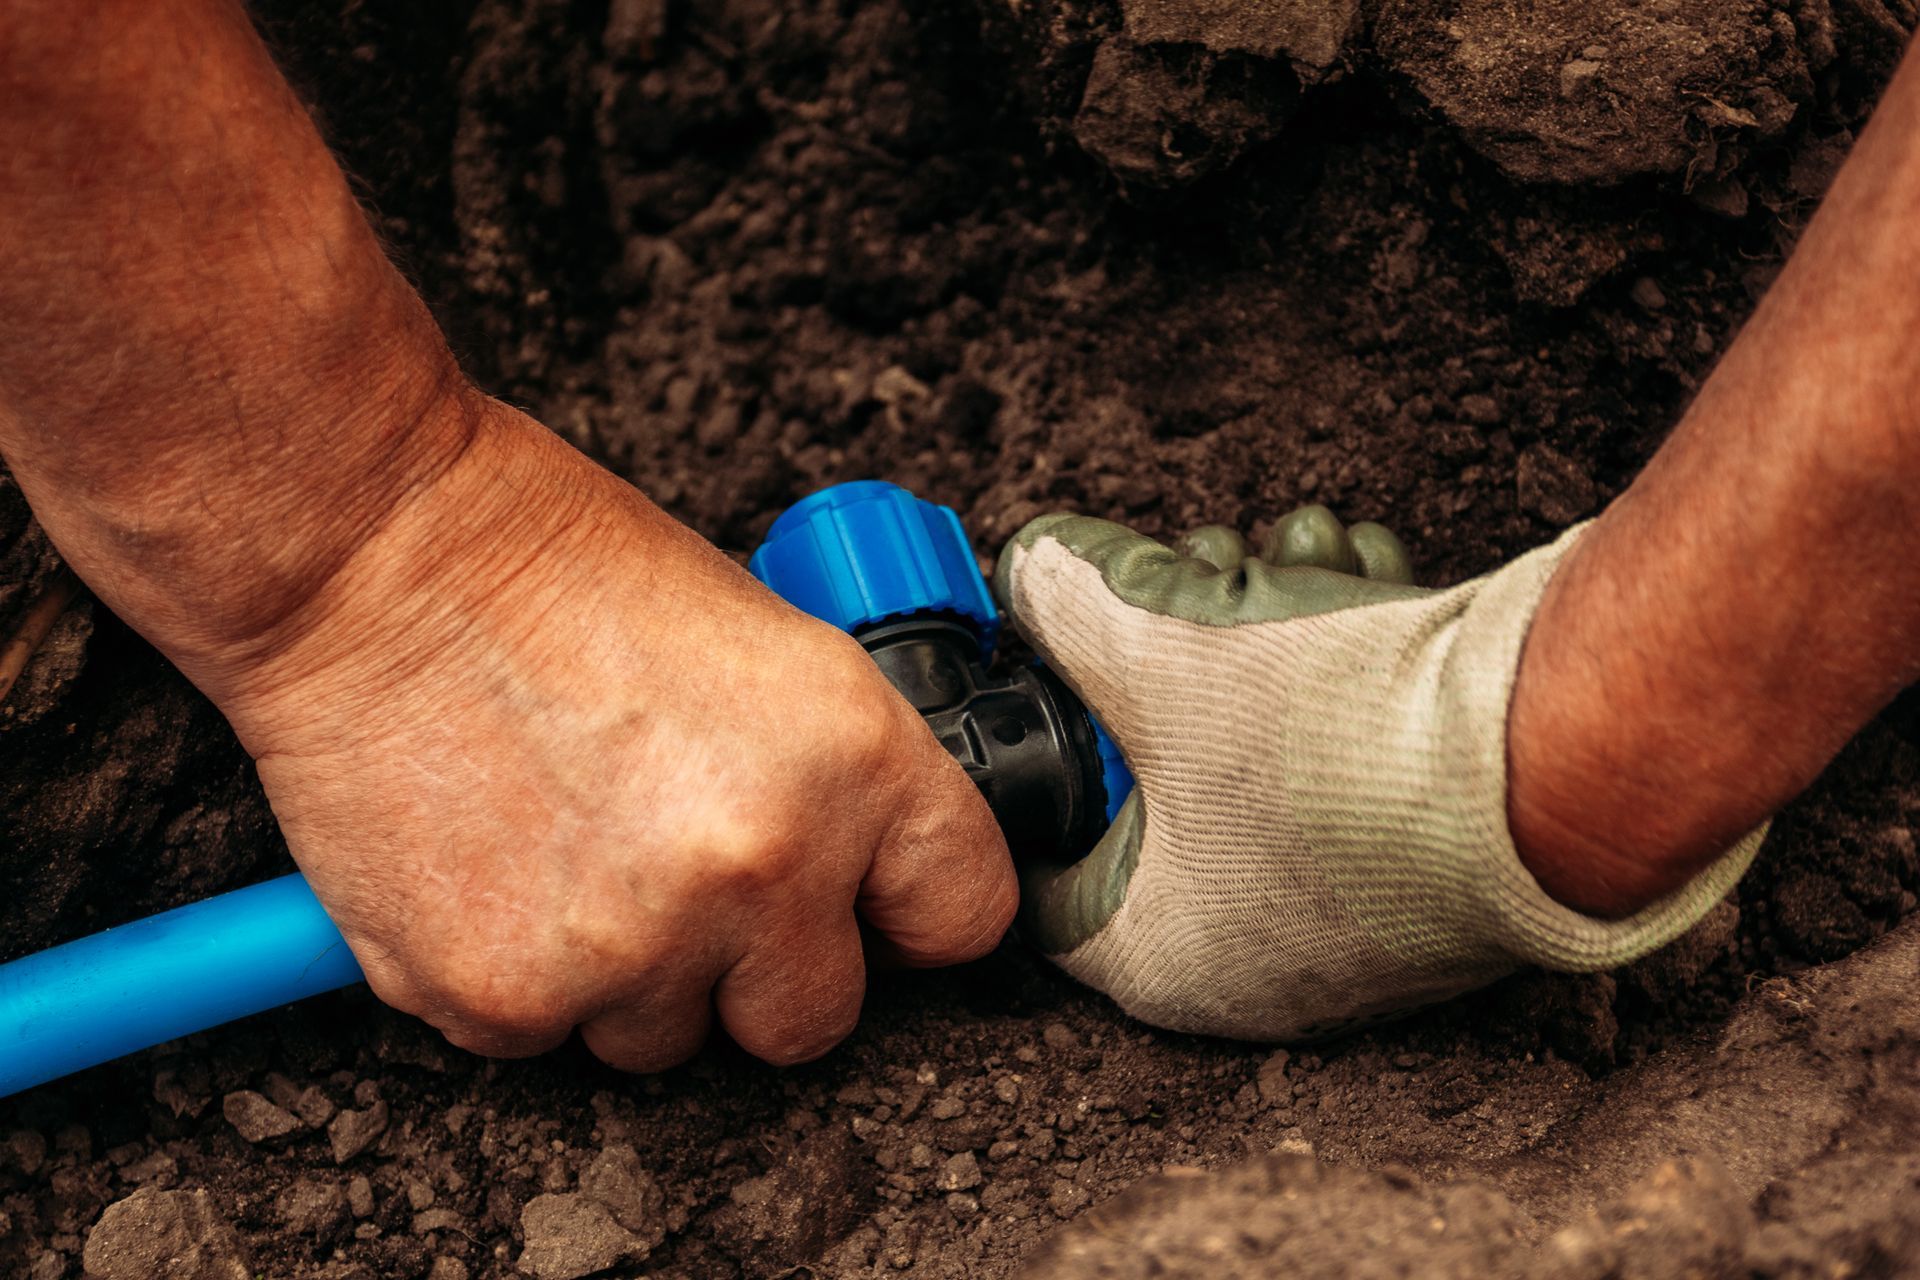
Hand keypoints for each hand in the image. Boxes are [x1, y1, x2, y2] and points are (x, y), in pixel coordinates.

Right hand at [211, 397, 1014, 1068]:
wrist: (373, 553)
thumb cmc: (558, 567)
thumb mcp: (767, 644)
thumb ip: (832, 772)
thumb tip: (861, 862)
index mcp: (854, 762)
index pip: (961, 914)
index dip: (912, 915)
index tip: (877, 914)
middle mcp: (761, 870)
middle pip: (814, 1018)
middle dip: (762, 967)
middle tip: (690, 879)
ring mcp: (632, 946)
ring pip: (668, 1039)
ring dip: (634, 975)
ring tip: (568, 846)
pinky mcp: (504, 996)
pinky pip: (543, 1039)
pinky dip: (521, 978)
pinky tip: (493, 866)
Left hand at [996, 506, 1758, 1039]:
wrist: (1558, 765)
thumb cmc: (1341, 750)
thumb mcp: (1160, 656)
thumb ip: (1071, 612)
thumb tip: (1031, 568)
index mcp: (1161, 958)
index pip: (1048, 868)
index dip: (1042, 761)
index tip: (1051, 683)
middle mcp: (1254, 966)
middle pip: (1162, 786)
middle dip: (1169, 658)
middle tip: (1190, 576)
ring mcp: (1351, 927)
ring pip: (1262, 754)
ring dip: (1267, 635)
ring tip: (1290, 552)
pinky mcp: (1430, 874)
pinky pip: (1348, 762)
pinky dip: (1344, 669)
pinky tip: (1361, 578)